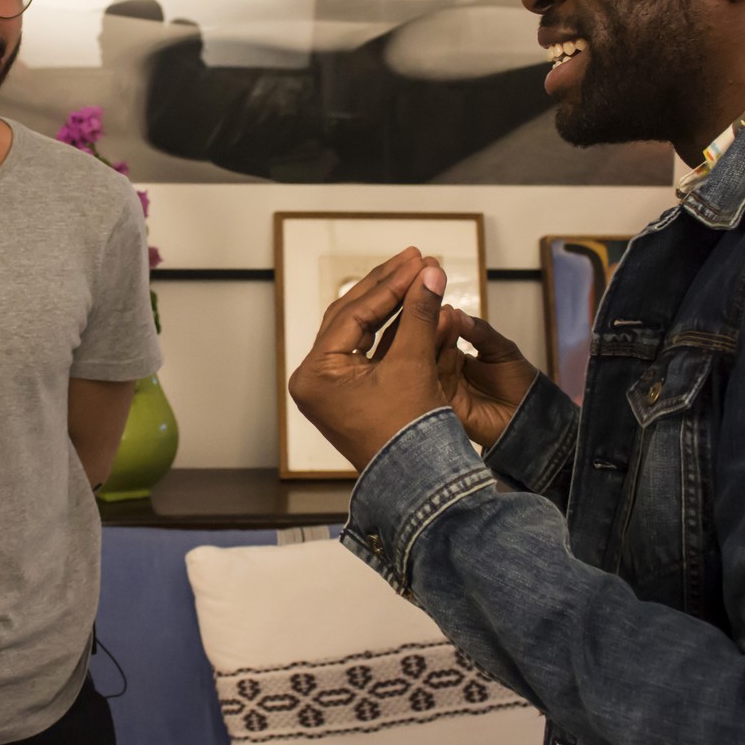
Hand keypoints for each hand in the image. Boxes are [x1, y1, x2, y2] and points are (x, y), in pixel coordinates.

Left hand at [287, 248, 450, 472]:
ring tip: (420, 276)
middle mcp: (316, 379)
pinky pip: (371, 353)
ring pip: (362, 332)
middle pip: (353, 318)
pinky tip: (415, 306)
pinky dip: (395, 331)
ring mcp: (332, 388)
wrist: (422, 486)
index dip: (389, 284)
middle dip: (388, 288)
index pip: (352, 313)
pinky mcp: (352, 395)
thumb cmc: (408, 435)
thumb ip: (418, 313)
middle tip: (416, 259)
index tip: (417, 261)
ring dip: (394, 306)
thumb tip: (430, 273)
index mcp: (314, 373)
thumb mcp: (411, 365)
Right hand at [434, 305, 537, 449]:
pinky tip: (446, 349)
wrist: (534, 416)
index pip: (438, 336)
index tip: (437, 301)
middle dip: (432, 327)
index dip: (438, 319)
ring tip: (441, 320)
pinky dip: (440, 366)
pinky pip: (436, 386)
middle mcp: (442, 373)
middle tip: (433, 308)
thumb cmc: (520, 382)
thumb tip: (455, 312)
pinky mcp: (446, 408)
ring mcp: (442, 390)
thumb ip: (480, 332)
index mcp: (453, 358)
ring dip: (434, 341)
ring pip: (428, 364)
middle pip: (428, 348)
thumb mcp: (501, 349)